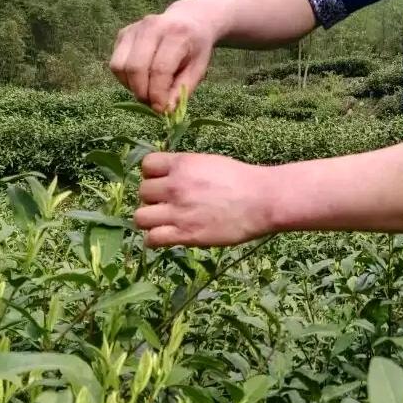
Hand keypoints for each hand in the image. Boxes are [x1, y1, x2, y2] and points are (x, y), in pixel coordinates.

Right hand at [109, 2, 216, 112]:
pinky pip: (116, 64)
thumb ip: (182, 90)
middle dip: (142, 92)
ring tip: (148, 92)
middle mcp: (151, 26)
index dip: (158, 94)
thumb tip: (165, 110)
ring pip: (120, 66)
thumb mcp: (198, 69)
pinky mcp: (123, 34)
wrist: (189, 20)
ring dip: (131, 86)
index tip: (161, 110)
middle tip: (153, 104)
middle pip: (136, 67)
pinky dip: (126, 79)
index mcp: (176, 33)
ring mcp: (133, 28)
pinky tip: (142, 80)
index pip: (160, 69)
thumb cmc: (195, 48)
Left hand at [134, 152, 277, 247]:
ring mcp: (178, 211)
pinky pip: (151, 239)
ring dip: (150, 219)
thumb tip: (171, 178)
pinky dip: (155, 240)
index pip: (147, 166)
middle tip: (170, 204)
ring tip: (165, 222)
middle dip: (153, 198)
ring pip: (140, 217)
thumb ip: (187, 169)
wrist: (263, 200)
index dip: (153, 175)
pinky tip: (167, 237)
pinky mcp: (185, 234)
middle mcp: (175, 186)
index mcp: (183, 164)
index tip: (164, 182)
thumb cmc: (243, 180)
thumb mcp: (211, 163)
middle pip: (142, 192)